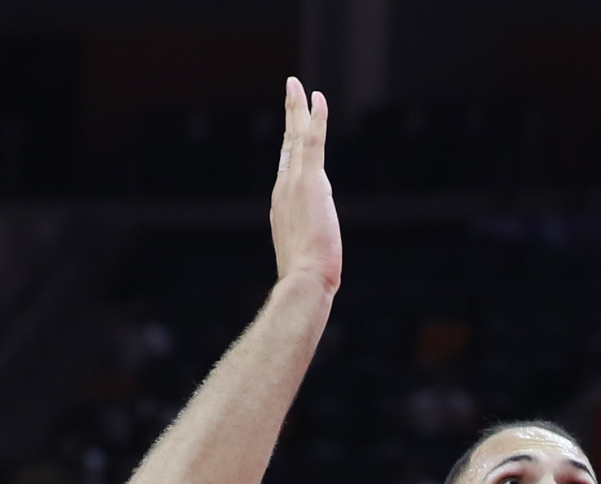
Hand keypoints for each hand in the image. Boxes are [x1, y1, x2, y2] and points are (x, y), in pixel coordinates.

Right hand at [271, 77, 341, 292]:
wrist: (304, 281)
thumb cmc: (307, 277)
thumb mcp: (306, 253)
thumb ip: (308, 241)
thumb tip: (317, 249)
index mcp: (282, 203)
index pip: (288, 164)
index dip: (291, 139)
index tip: (293, 122)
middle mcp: (284, 188)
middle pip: (287, 143)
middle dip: (290, 113)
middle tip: (292, 87)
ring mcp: (295, 184)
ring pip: (296, 137)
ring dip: (298, 108)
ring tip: (299, 85)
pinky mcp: (311, 184)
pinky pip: (313, 143)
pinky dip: (316, 119)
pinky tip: (318, 99)